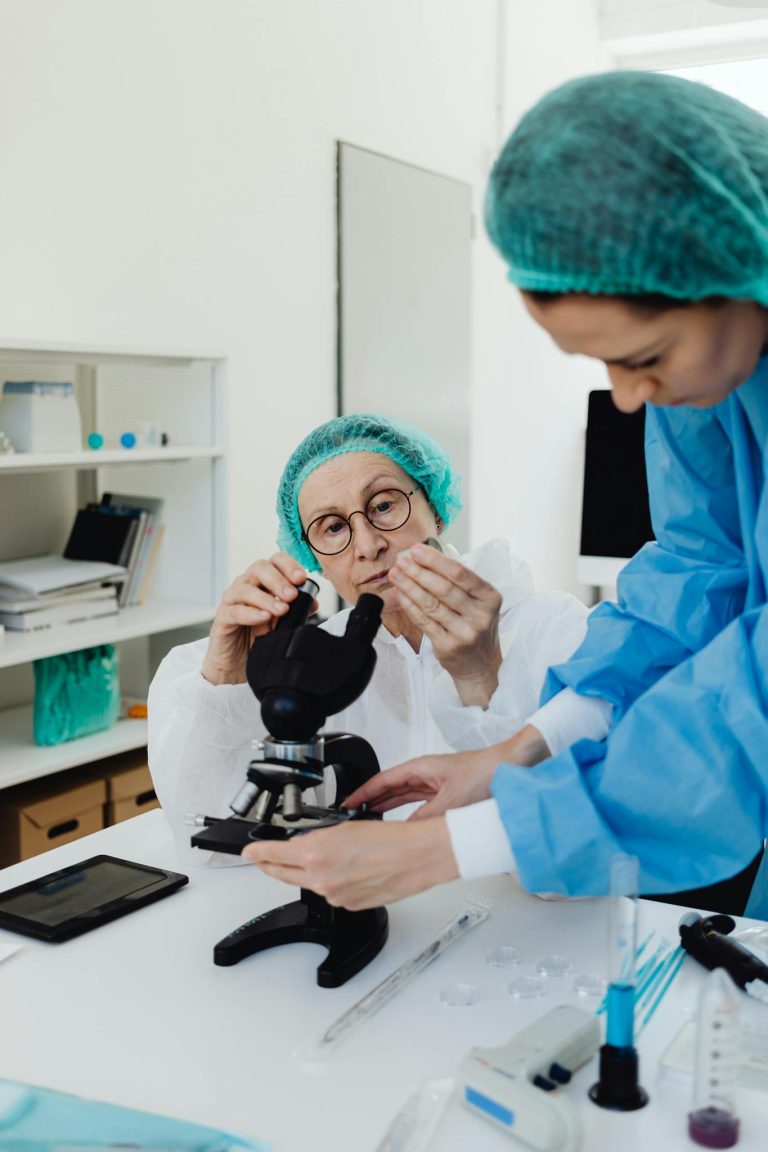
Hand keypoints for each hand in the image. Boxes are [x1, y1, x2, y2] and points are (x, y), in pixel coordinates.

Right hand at [201, 553, 316, 685]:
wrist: (237, 663)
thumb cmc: (257, 637)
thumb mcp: (281, 622)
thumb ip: (295, 610)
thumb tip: (312, 603)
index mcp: (262, 581)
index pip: (274, 561)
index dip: (288, 565)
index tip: (301, 578)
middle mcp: (246, 585)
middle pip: (259, 568)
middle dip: (278, 580)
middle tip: (292, 595)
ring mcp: (232, 600)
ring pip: (246, 589)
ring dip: (266, 598)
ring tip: (282, 609)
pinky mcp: (222, 618)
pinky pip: (234, 611)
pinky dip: (251, 613)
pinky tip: (264, 618)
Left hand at [242, 817, 458, 909]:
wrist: (417, 858)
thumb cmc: (391, 840)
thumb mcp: (346, 828)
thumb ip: (320, 839)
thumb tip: (306, 844)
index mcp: (317, 855)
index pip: (273, 855)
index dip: (257, 853)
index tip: (248, 852)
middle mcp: (321, 879)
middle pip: (282, 874)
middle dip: (270, 865)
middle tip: (262, 859)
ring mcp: (334, 896)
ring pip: (308, 884)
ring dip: (304, 873)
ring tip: (314, 859)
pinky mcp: (349, 906)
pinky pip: (330, 893)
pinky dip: (330, 883)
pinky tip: (343, 871)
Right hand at [343, 745, 499, 818]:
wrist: (510, 769)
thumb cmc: (485, 772)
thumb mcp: (452, 800)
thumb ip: (427, 818)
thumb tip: (408, 833)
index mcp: (420, 767)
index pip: (383, 780)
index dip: (364, 791)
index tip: (349, 802)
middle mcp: (424, 773)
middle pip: (390, 788)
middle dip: (371, 800)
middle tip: (353, 814)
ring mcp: (434, 783)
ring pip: (403, 796)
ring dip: (387, 806)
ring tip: (370, 818)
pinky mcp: (445, 792)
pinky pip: (418, 803)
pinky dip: (407, 813)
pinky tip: (402, 824)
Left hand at [389, 544, 501, 706]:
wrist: (480, 666)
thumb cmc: (475, 626)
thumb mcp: (478, 603)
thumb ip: (458, 583)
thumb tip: (424, 559)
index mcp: (490, 598)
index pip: (461, 574)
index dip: (436, 560)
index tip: (417, 550)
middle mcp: (480, 616)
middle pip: (444, 588)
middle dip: (419, 572)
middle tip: (402, 560)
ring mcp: (464, 633)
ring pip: (431, 604)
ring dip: (409, 586)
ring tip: (395, 574)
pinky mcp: (448, 646)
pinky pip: (423, 621)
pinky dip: (409, 605)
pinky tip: (400, 593)